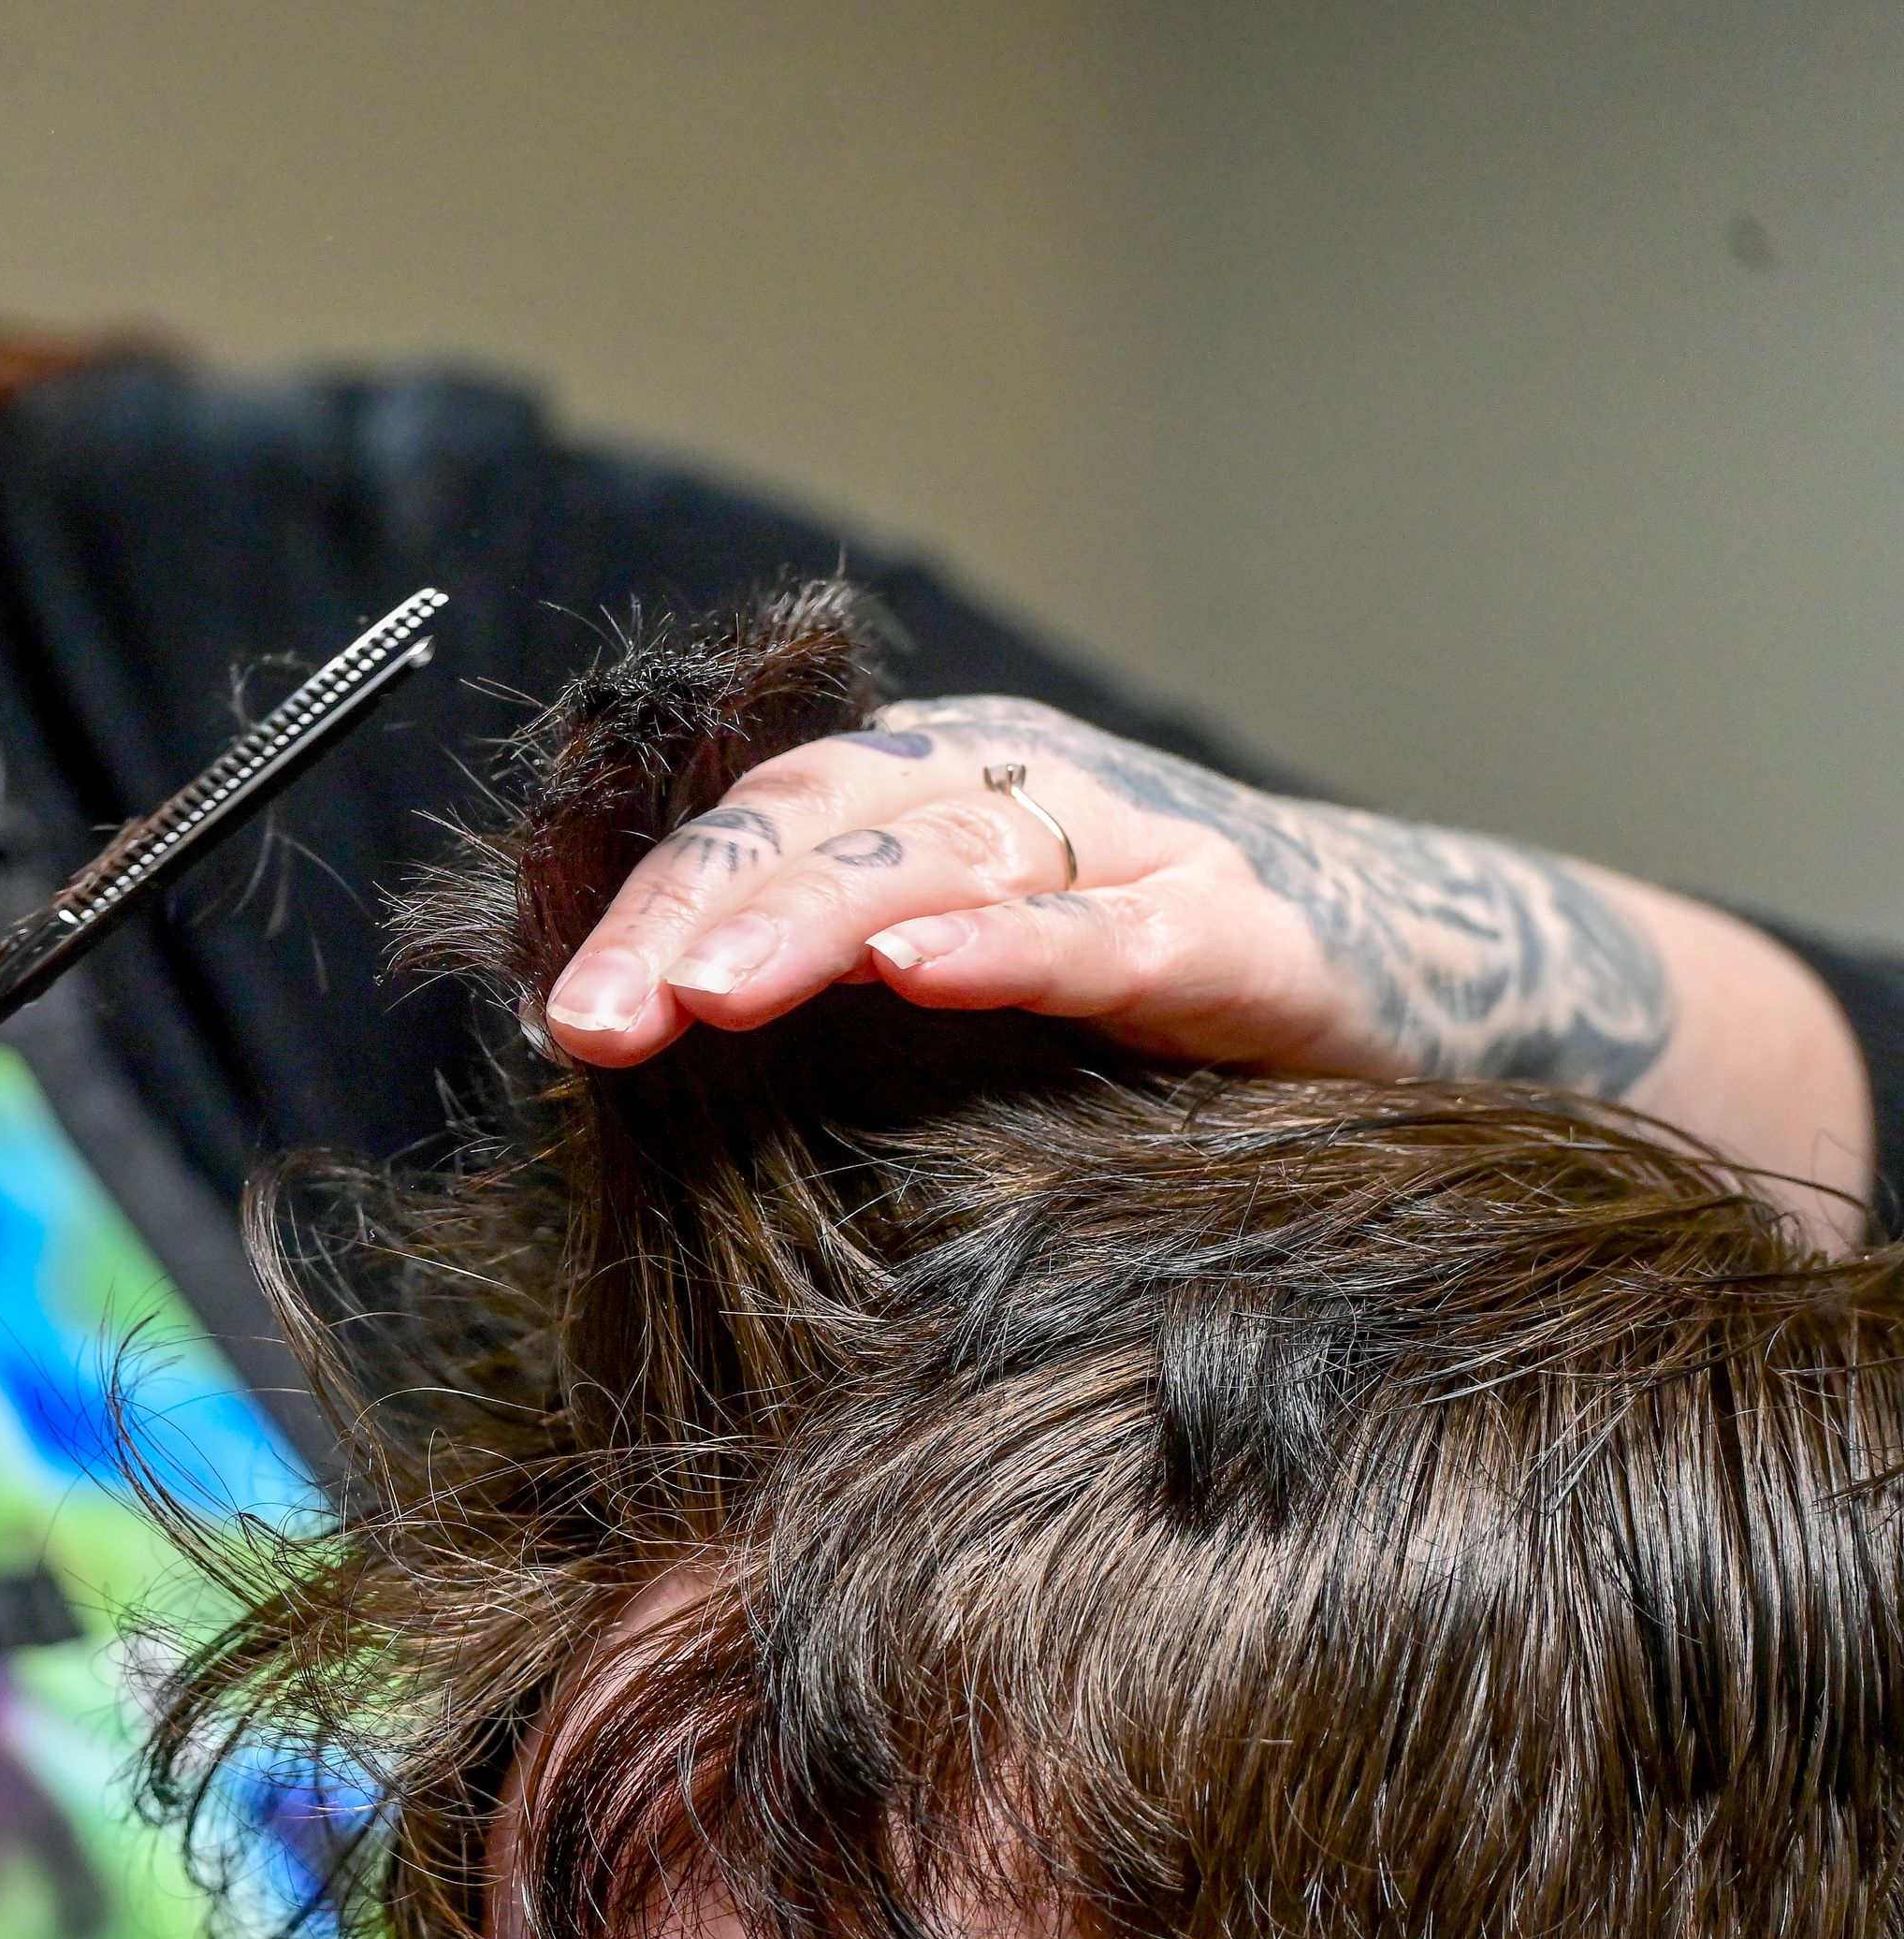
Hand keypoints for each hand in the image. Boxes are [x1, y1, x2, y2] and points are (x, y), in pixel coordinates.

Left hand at [541, 696, 1869, 1219]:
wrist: (1423, 1004)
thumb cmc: (1146, 1022)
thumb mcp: (957, 1012)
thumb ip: (823, 1025)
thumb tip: (632, 1104)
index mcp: (926, 798)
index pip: (753, 827)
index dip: (647, 909)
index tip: (559, 1019)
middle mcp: (1017, 790)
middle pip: (821, 817)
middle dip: (694, 916)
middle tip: (597, 1021)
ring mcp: (1135, 843)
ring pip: (945, 847)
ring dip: (814, 917)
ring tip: (711, 988)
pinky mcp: (1246, 926)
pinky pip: (1112, 922)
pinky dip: (1014, 938)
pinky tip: (923, 962)